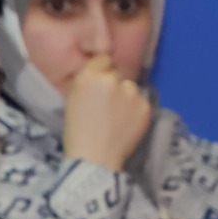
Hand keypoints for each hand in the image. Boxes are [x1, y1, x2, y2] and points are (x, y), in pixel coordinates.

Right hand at [61, 52, 154, 171]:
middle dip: (114, 85)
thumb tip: (101, 75)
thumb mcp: (73, 100)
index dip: (102, 71)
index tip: (101, 84)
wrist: (94, 159)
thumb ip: (87, 83)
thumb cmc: (76, 133)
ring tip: (118, 118)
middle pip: (116, 74)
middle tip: (108, 105)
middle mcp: (110, 79)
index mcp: (88, 77)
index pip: (102, 59)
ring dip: (126, 98)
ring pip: (130, 88)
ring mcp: (130, 92)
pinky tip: (127, 125)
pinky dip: (136, 111)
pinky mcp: (144, 106)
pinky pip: (140, 102)